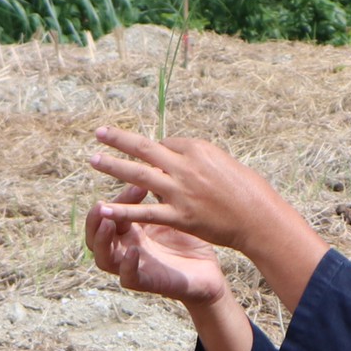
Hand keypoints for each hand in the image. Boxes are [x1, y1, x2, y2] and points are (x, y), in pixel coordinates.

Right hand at [84, 184, 230, 306]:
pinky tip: (133, 251)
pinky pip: (127, 278)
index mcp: (130, 228)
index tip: (137, 183)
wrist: (209, 272)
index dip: (120, 196)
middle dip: (94, 218)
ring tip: (107, 223)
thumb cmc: (191, 240)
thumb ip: (162, 192)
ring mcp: (133, 265)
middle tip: (99, 204)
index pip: (111, 210)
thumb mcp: (174, 212)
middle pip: (96, 233)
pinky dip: (127, 265)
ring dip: (102, 240)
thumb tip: (159, 159)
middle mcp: (125, 246)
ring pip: (102, 257)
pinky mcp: (146, 282)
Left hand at [86, 129, 330, 310]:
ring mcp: (180, 191)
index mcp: (197, 149)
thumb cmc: (246, 190)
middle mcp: (185, 166)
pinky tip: (104, 207)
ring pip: (139, 175)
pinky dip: (123, 210)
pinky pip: (145, 212)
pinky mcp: (179, 216)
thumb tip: (175, 155)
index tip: (149, 155)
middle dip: (119, 140)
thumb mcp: (222, 163)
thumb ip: (195, 159)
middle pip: (145, 149)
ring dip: (113, 165)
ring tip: (93, 159)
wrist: (258, 217)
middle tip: (99, 133)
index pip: (166, 144)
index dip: (156, 150)